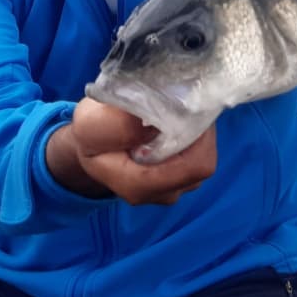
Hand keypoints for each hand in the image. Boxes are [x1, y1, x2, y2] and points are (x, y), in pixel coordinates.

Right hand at [46, 98, 216, 204]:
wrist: (92, 143)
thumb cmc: (92, 133)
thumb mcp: (92, 123)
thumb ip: (118, 126)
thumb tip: (153, 124)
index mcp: (140, 185)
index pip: (195, 166)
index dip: (200, 136)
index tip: (188, 108)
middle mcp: (162, 193)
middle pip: (203, 161)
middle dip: (199, 130)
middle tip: (184, 103)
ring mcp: (175, 187)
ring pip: (203, 157)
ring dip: (197, 131)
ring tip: (177, 111)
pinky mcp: (181, 176)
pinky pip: (199, 155)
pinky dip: (194, 136)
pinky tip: (177, 121)